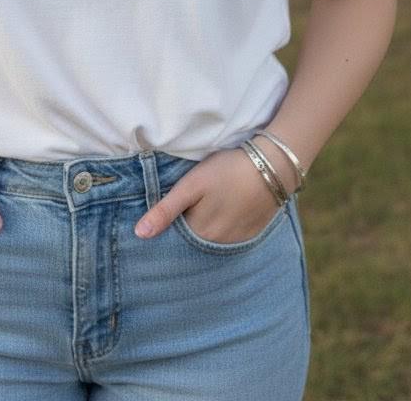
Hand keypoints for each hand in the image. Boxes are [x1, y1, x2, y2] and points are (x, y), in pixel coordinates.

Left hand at [134, 147, 281, 241]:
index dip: (167, 226)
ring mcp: (237, 240)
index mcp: (200, 234)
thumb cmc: (226, 171)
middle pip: (193, 241)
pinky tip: (224, 211)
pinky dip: (223, 228)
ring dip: (205, 230)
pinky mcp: (252, 232)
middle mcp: (218, 245)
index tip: (164, 214)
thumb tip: (139, 234)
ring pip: (212, 240)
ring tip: (206, 207)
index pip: (175, 239)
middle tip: (187, 206)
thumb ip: (166, 210)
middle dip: (184, 230)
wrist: (271, 166)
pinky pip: (230, 237)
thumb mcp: (191, 185)